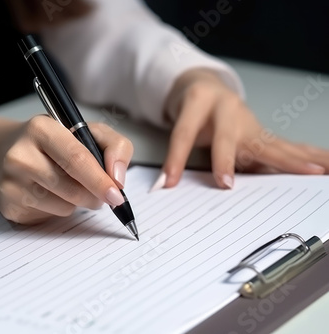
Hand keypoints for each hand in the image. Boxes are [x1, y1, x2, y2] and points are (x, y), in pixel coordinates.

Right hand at [0, 115, 132, 223]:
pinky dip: (58, 208)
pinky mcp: (9, 207)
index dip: (100, 180)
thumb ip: (114, 146)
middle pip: (73, 189)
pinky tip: (47, 194)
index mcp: (41, 129)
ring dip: (76, 202)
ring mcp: (11, 184)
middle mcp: (20, 156)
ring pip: (64, 207)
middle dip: (95, 195)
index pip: (77, 158)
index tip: (117, 194)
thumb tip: (118, 178)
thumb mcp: (84, 131)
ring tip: (65, 184)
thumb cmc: (49, 144)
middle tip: (102, 193)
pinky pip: (50, 218)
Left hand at [153, 68, 328, 189]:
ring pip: (267, 143)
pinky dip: (307, 158)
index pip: (185, 133)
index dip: (175, 158)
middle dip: (227, 160)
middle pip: (228, 137)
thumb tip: (164, 187)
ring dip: (292, 161)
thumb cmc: (194, 110)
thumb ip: (174, 155)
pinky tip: (325, 167)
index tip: (168, 183)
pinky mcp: (263, 134)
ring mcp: (250, 122)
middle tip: (225, 184)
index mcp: (199, 103)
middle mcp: (228, 110)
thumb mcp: (180, 125)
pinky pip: (286, 149)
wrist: (210, 89)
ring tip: (316, 173)